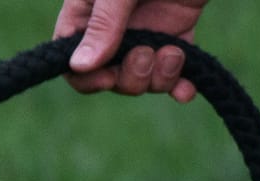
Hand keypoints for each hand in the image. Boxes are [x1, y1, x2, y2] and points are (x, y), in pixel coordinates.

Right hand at [55, 0, 211, 102]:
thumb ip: (104, 23)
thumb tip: (80, 66)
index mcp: (89, 11)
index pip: (72, 60)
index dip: (87, 78)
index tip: (108, 77)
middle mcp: (114, 27)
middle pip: (109, 76)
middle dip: (130, 77)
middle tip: (150, 53)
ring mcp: (146, 30)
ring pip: (142, 77)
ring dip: (158, 77)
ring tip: (175, 54)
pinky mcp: (177, 31)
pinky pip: (173, 70)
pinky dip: (180, 83)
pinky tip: (187, 90)